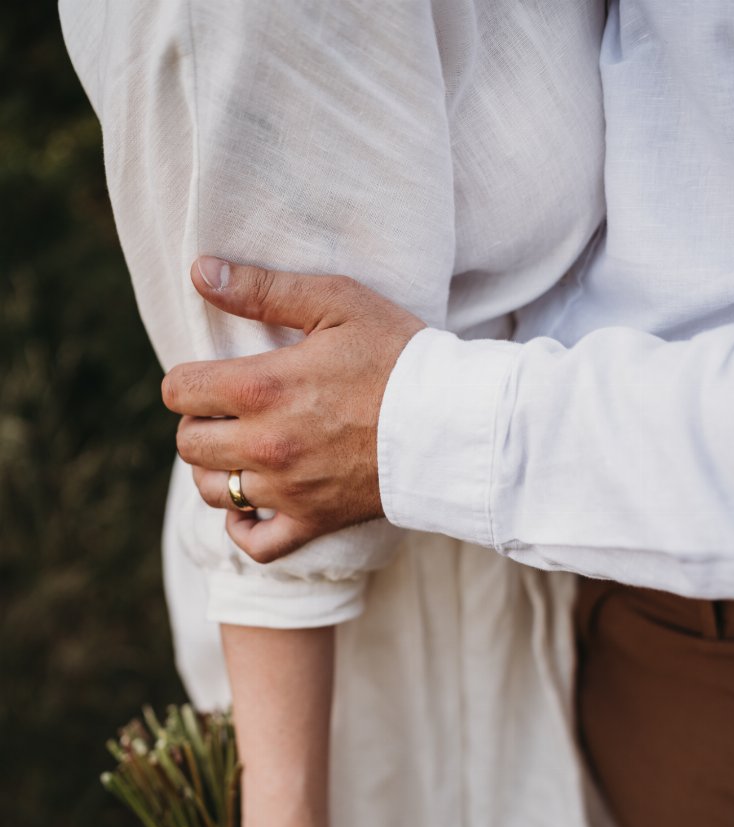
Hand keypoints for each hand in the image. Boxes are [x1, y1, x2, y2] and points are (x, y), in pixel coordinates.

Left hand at [162, 257, 423, 561]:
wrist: (453, 422)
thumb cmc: (398, 356)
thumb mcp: (335, 303)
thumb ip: (263, 289)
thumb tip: (201, 272)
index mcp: (260, 388)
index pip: (179, 390)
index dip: (189, 380)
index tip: (214, 376)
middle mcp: (264, 445)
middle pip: (188, 444)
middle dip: (200, 423)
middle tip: (230, 411)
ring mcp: (286, 491)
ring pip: (212, 492)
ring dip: (215, 470)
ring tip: (241, 450)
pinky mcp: (313, 521)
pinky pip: (256, 544)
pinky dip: (244, 529)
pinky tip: (251, 507)